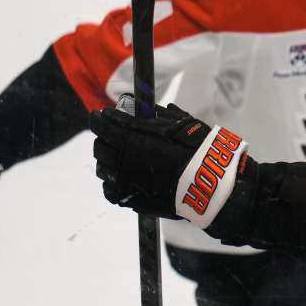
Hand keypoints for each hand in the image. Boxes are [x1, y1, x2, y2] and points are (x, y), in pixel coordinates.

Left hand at [90, 101, 248, 228]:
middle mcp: (122, 157)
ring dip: (107, 160)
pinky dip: (113, 182)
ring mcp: (124, 180)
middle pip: (100, 146)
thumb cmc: (196, 150)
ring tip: (117, 158)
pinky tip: (121, 178)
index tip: (101, 115)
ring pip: (103, 168)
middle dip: (103, 138)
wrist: (206, 183)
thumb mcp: (179, 123)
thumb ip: (158, 114)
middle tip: (111, 135)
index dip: (99, 118)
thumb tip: (146, 107)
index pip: (102, 124)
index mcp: (130, 136)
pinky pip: (110, 189)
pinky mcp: (129, 198)